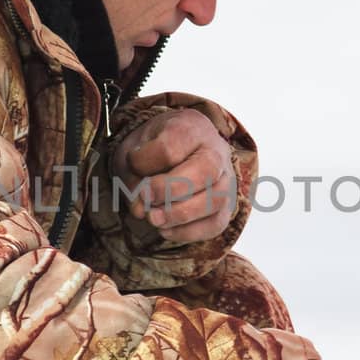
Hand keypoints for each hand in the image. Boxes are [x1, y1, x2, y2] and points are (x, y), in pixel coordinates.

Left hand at [110, 109, 237, 243]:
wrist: (176, 153)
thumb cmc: (152, 151)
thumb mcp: (133, 153)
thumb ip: (132, 178)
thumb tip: (142, 210)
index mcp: (191, 127)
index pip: (170, 148)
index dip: (145, 162)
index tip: (133, 163)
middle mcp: (216, 150)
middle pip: (204, 170)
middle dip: (169, 190)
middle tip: (145, 199)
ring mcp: (226, 179)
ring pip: (215, 200)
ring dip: (180, 215)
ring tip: (153, 219)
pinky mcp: (227, 206)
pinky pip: (216, 223)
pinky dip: (189, 232)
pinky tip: (166, 230)